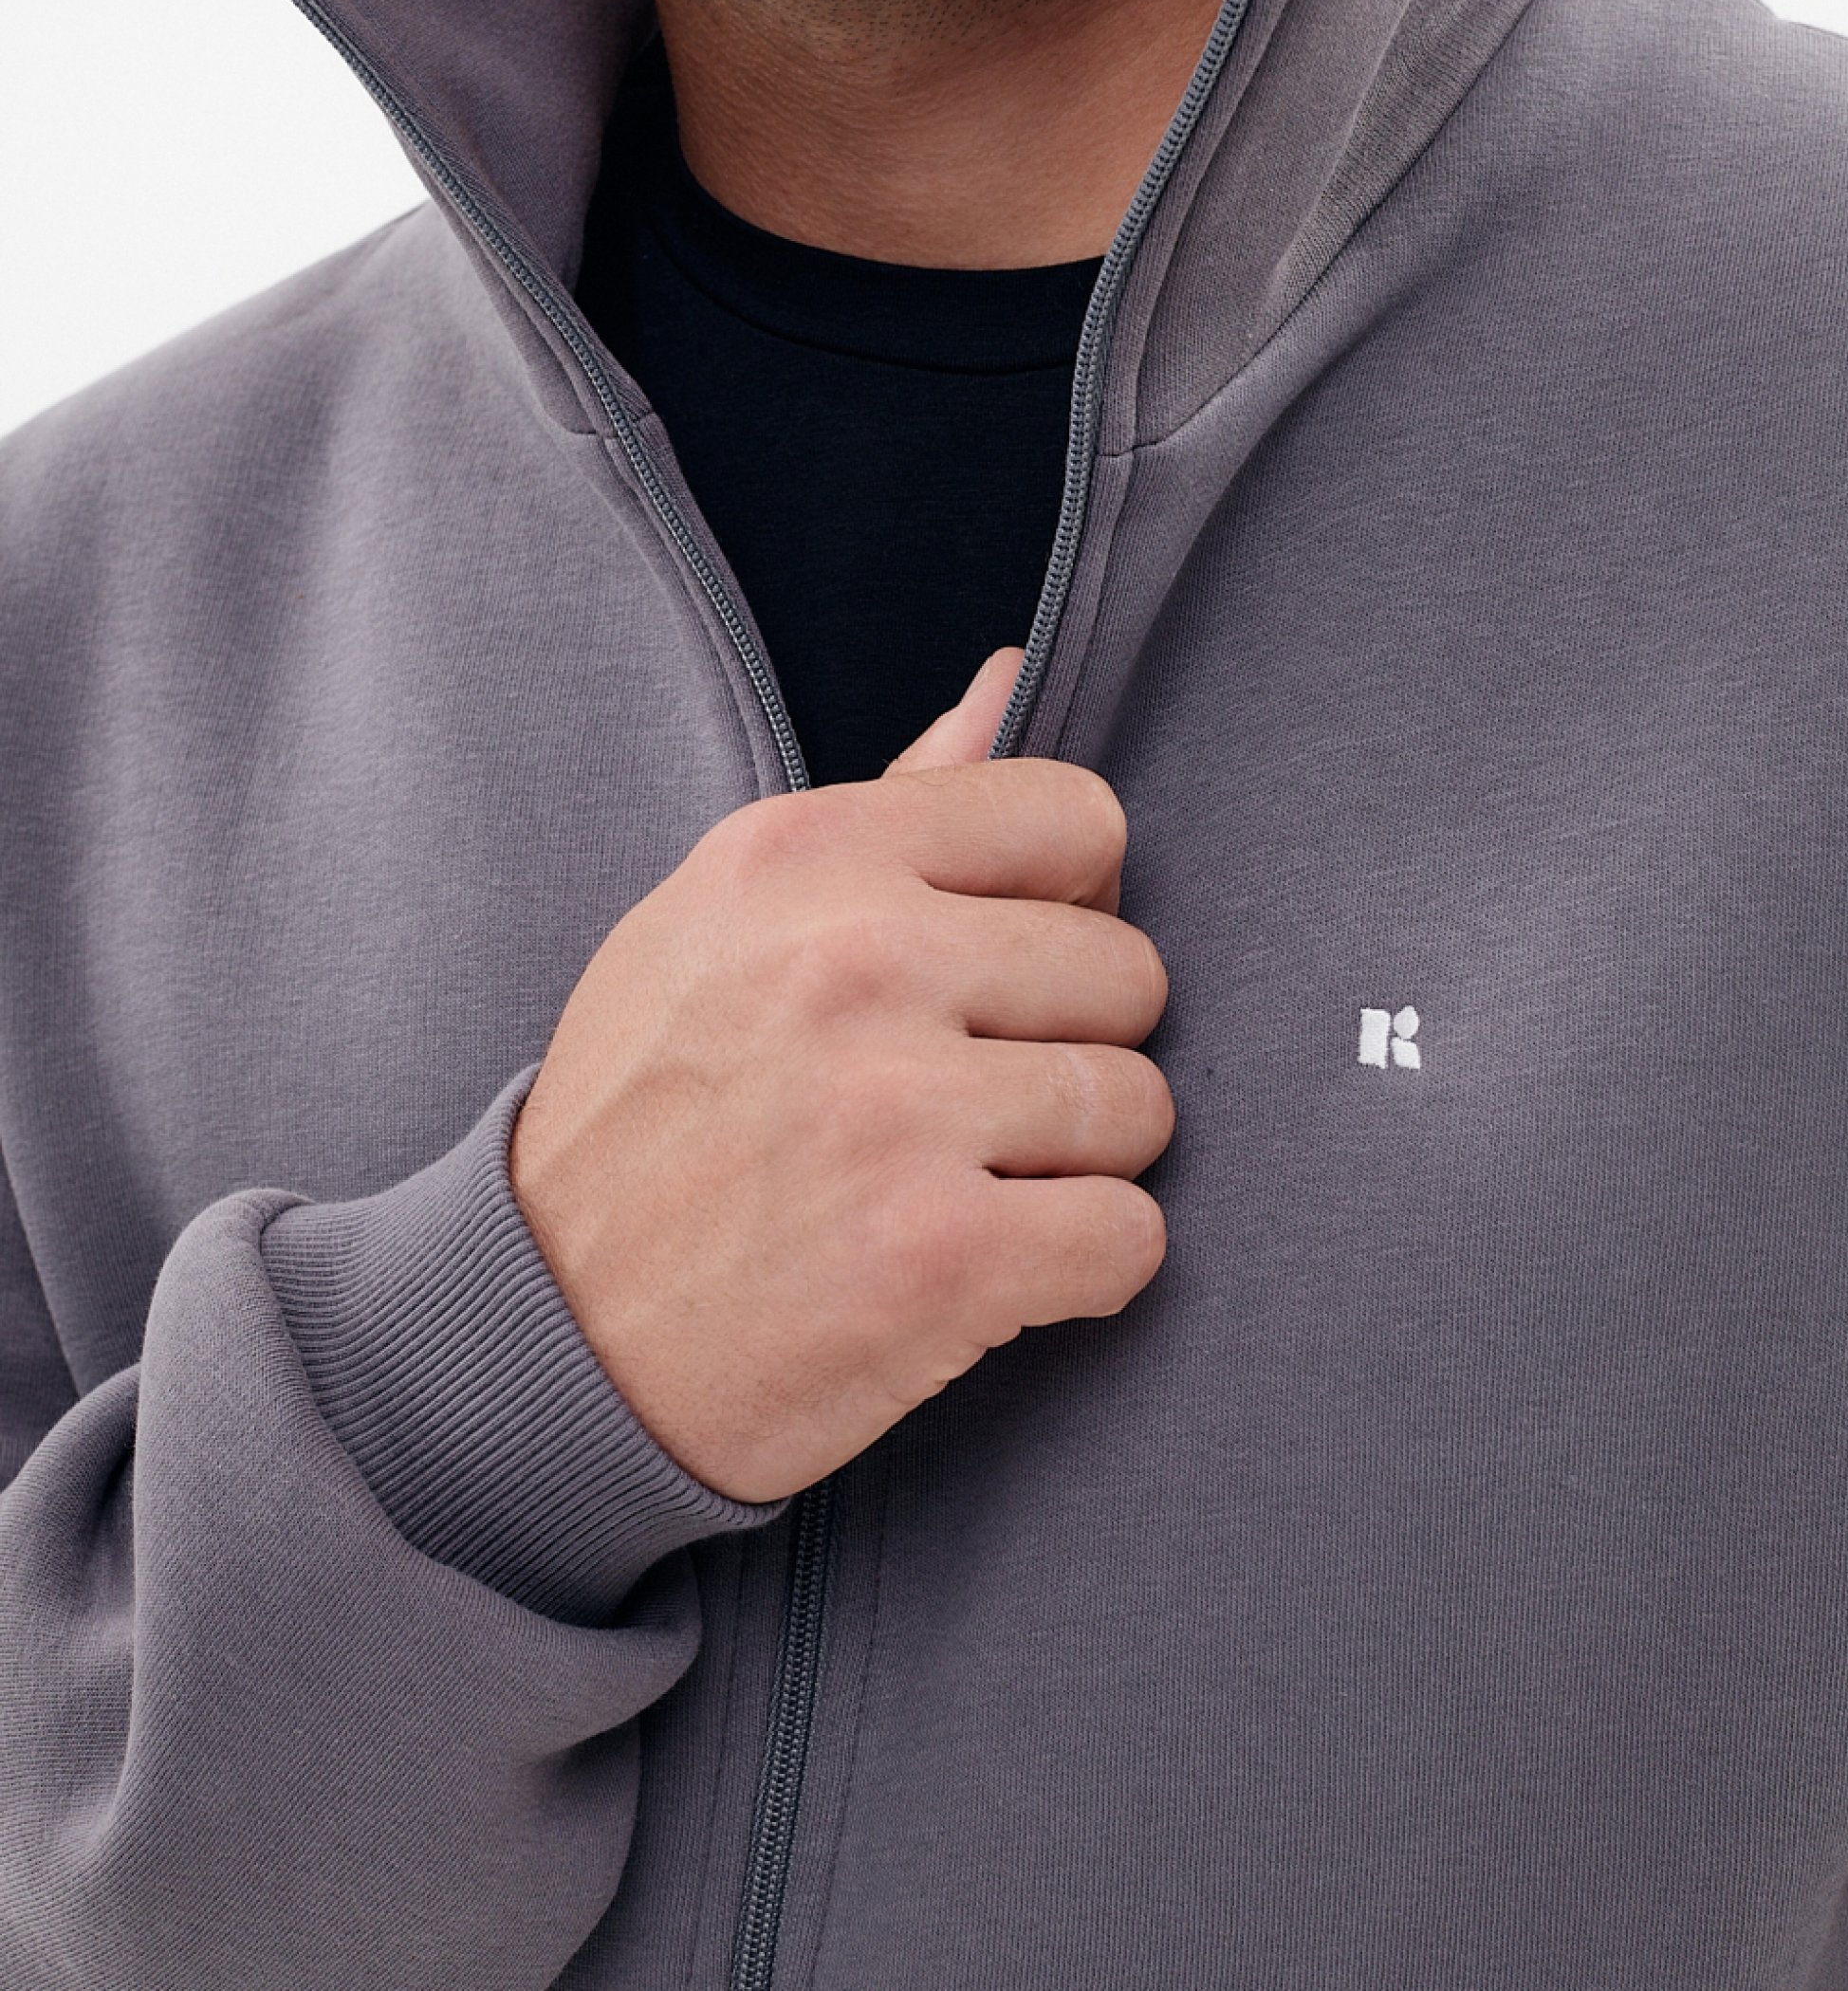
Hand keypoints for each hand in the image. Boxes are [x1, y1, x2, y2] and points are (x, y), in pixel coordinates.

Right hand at [510, 650, 1172, 1501]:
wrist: (541, 1336)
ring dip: (1077, 1166)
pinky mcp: (940, 1257)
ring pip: (1140, 1106)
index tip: (1003, 972)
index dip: (1068, 902)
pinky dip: (1083, 1270)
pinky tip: (989, 1271)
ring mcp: (898, 1109)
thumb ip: (894, 805)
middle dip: (1071, 1047)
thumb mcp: (725, 921)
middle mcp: (855, 959)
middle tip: (966, 1103)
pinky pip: (1133, 1237)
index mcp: (804, 852)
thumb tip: (1007, 676)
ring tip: (963, 1184)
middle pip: (1126, 970)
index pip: (1076, 816)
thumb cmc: (647, 1115)